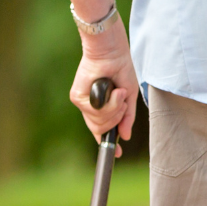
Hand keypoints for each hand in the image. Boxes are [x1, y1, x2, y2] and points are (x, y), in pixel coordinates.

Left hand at [70, 22, 138, 155]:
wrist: (112, 52)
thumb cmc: (121, 69)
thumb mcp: (129, 96)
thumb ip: (127, 117)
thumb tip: (126, 135)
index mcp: (101, 107)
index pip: (101, 130)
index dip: (108, 143)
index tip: (117, 153)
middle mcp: (90, 108)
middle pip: (101, 129)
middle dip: (117, 118)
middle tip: (123, 101)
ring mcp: (83, 103)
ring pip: (99, 123)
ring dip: (115, 109)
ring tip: (118, 92)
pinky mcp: (77, 97)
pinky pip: (95, 112)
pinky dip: (109, 103)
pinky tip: (112, 90)